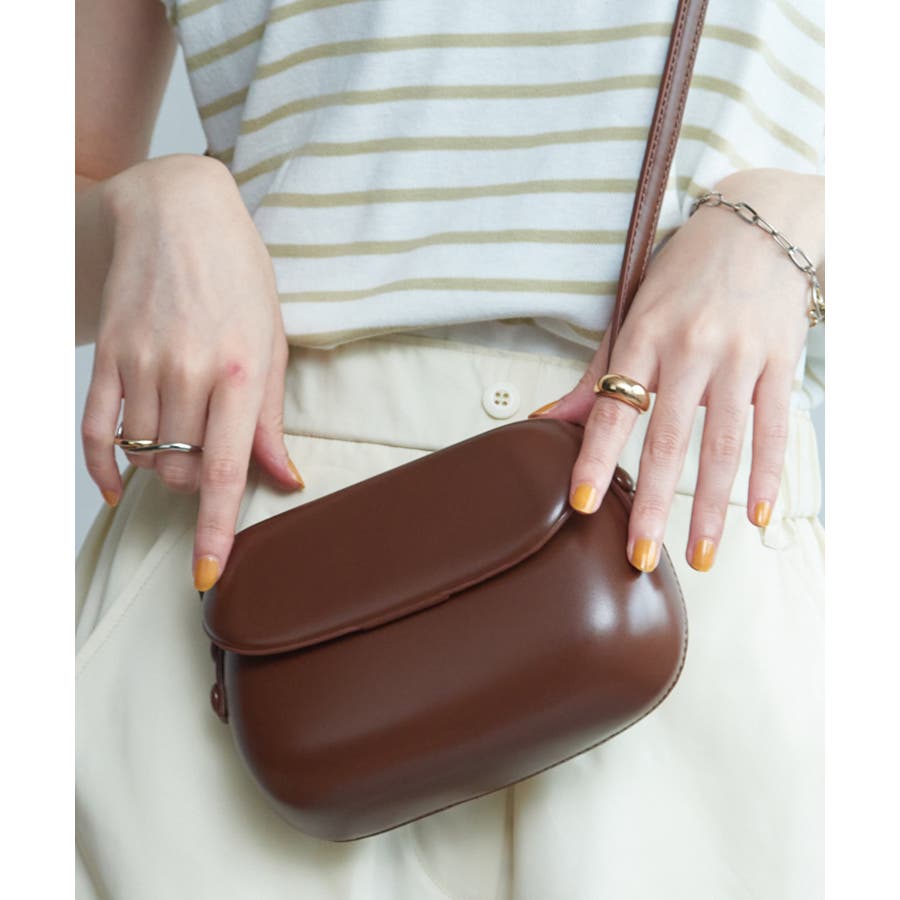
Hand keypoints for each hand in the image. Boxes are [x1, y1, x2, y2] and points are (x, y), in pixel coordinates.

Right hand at [81, 154, 303, 590]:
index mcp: (242, 372)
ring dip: (163, 469)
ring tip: (181, 441)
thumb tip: (285, 479)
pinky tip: (117, 484)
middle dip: (197, 485)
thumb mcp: (274, 343)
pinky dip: (105, 466)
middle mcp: (188, 372)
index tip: (208, 574)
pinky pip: (96, 430)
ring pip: (144, 456)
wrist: (177, 212)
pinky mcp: (109, 355)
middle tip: (210, 459)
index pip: (225, 470)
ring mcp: (142, 363)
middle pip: (181, 471)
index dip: (216, 529)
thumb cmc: (240, 277)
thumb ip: (273, 419)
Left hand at [529, 169, 823, 571]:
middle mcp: (691, 347)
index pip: (614, 407)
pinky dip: (768, 474)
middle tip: (639, 556)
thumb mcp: (632, 312)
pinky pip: (775, 428)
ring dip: (711, 506)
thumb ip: (596, 374)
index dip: (594, 457)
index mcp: (644, 335)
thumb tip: (546, 421)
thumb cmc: (683, 274)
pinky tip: (755, 515)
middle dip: (652, 503)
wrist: (759, 223)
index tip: (579, 503)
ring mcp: (741, 356)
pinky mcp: (780, 361)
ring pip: (724, 444)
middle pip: (668, 438)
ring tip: (699, 555)